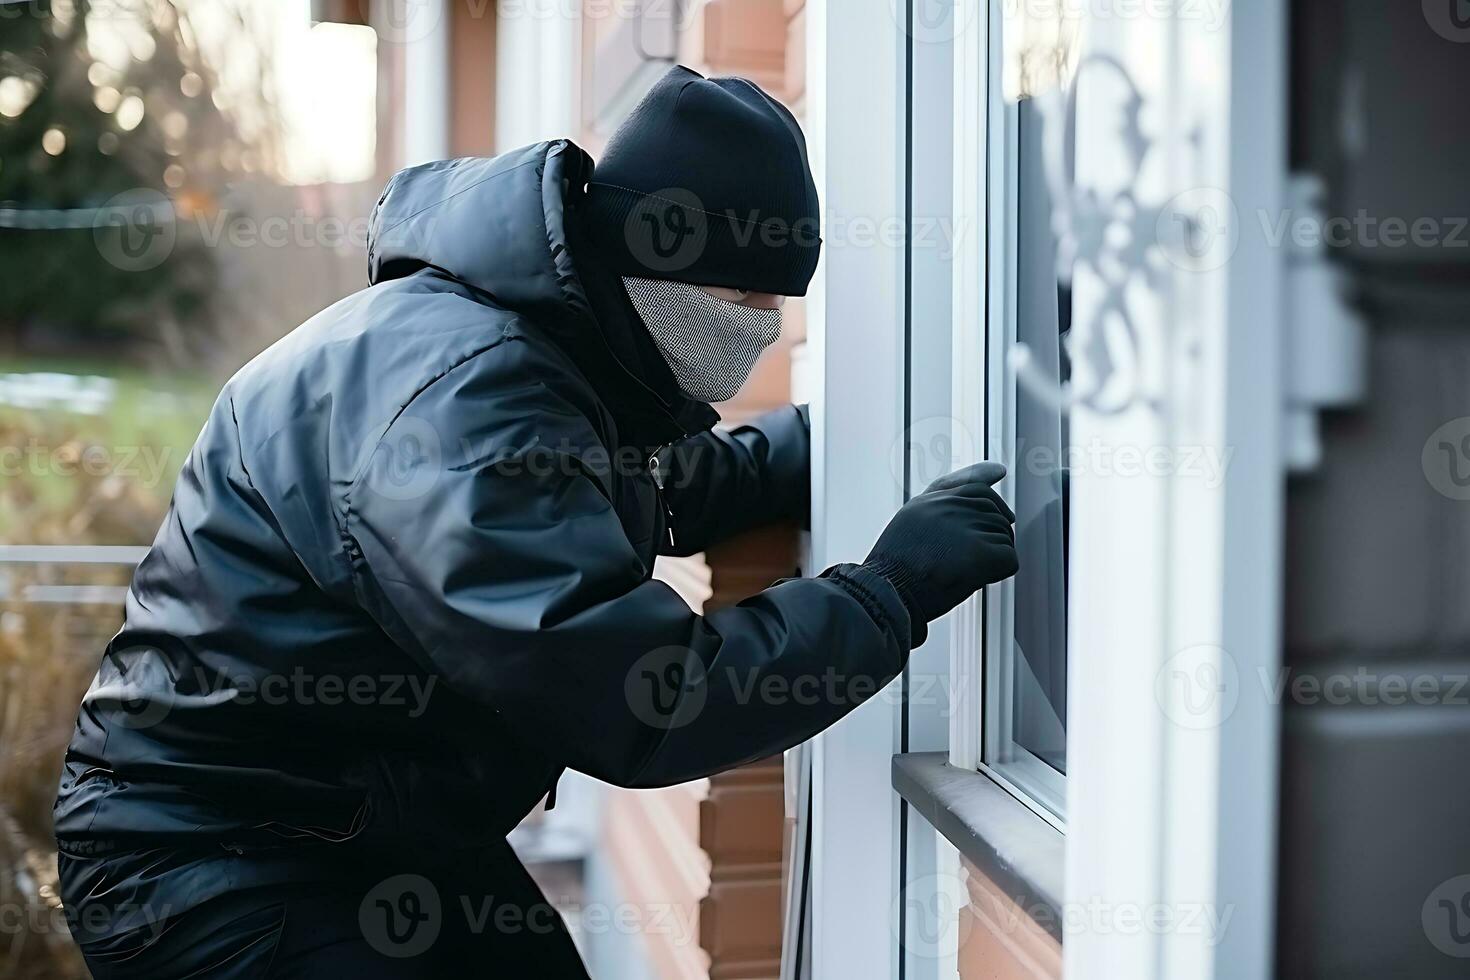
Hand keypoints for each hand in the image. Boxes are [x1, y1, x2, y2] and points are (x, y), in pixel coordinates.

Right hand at [863, 462, 1017, 642]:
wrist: (888, 593)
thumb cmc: (894, 571)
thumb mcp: (907, 525)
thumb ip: (933, 506)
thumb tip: (969, 487)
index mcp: (929, 503)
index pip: (969, 483)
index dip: (985, 477)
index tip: (999, 471)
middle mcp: (948, 507)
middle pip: (993, 511)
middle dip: (993, 534)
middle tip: (978, 558)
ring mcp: (966, 526)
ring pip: (1002, 536)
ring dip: (993, 557)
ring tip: (964, 573)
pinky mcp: (981, 550)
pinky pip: (1009, 558)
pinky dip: (999, 573)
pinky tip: (977, 579)